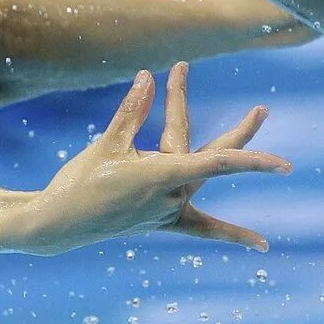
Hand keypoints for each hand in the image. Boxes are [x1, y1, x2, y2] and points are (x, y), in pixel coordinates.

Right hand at [21, 64, 288, 254]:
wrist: (60, 224)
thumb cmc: (80, 180)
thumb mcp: (107, 143)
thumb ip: (132, 111)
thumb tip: (147, 77)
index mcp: (162, 174)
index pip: (216, 160)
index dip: (234, 140)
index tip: (244, 121)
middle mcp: (172, 195)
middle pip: (214, 157)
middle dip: (239, 131)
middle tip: (263, 109)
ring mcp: (169, 211)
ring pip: (204, 176)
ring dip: (229, 152)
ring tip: (255, 118)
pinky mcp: (162, 222)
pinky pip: (203, 228)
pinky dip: (232, 234)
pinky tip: (263, 246)